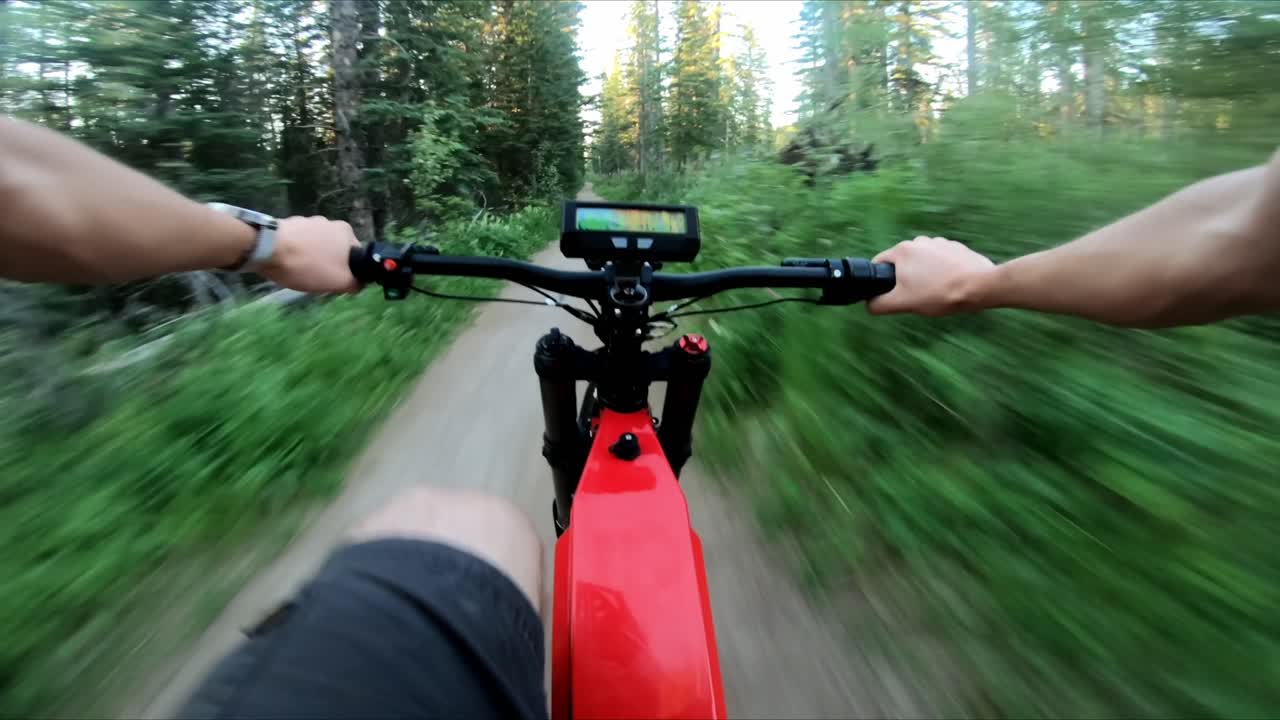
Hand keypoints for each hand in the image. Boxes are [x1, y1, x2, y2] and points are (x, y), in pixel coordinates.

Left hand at [258, 216, 361, 292]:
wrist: (266, 249)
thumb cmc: (308, 265)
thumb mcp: (339, 282)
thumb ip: (356, 283)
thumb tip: (360, 283)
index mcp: (347, 232)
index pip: (357, 256)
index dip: (349, 271)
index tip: (336, 281)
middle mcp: (330, 221)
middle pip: (336, 250)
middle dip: (329, 263)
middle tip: (317, 278)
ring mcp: (308, 220)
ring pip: (316, 245)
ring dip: (312, 256)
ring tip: (299, 270)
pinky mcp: (288, 224)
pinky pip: (298, 242)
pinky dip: (296, 251)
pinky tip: (287, 262)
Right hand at [868, 235, 994, 315]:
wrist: (980, 286)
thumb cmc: (939, 293)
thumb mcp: (903, 303)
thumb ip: (879, 304)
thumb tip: (868, 304)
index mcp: (902, 250)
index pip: (879, 263)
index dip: (881, 281)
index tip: (892, 295)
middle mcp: (919, 241)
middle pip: (901, 263)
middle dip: (905, 279)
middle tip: (917, 297)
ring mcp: (939, 242)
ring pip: (921, 262)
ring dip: (923, 275)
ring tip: (936, 291)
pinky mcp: (956, 247)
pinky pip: (940, 260)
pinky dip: (941, 271)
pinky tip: (949, 284)